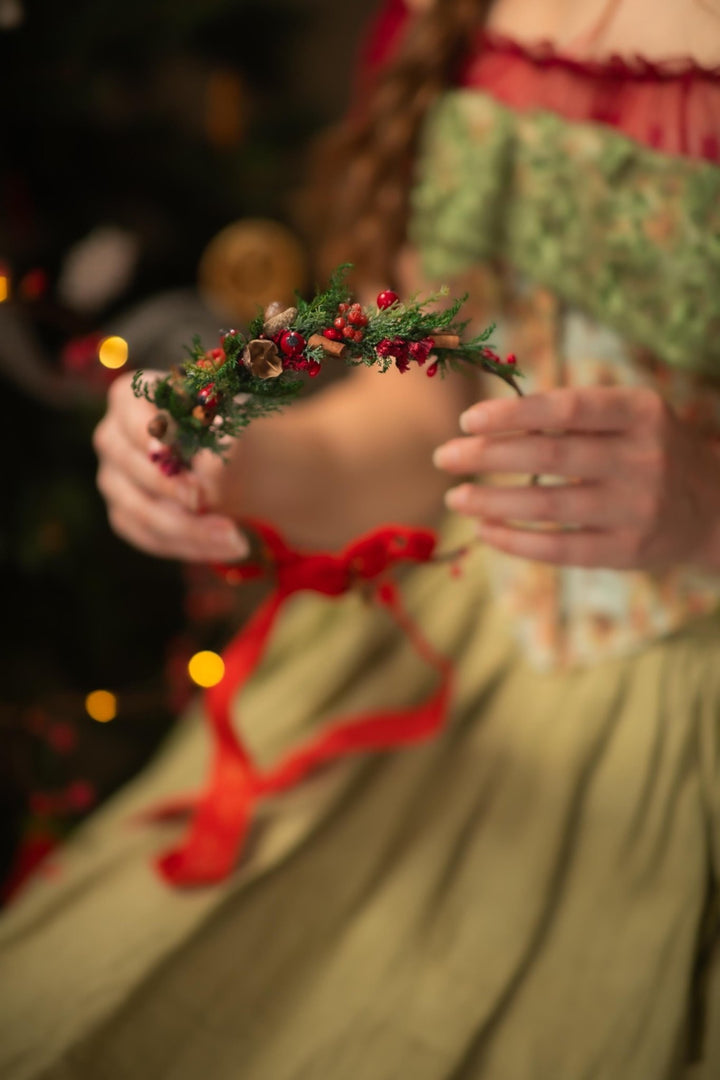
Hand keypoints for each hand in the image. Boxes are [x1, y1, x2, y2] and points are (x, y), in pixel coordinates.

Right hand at [93, 371, 248, 561]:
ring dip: (188, 528)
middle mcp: (113, 436)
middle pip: (130, 464)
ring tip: (235, 538)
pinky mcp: (124, 513)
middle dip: (170, 487)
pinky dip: (187, 544)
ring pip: (138, 510)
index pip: (129, 412)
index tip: (168, 453)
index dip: (148, 434)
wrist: (237, 462)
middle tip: (207, 500)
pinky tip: (224, 547)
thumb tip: (208, 472)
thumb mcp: (235, 421)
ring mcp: (113, 478)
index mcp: (132, 398)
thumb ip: (223, 435)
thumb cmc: (231, 428)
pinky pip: (148, 536)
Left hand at [433, 386, 719, 569]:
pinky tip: (484, 530)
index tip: (468, 420)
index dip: (512, 413)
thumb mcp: (628, 418)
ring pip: (549, 505)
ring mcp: (637, 509)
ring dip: (492, 500)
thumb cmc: (646, 451)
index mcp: (640, 413)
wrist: (712, 507)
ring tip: (456, 497)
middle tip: (444, 457)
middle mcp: (643, 458)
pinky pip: (559, 549)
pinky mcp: (627, 552)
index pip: (567, 407)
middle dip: (487, 455)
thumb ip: (572, 414)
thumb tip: (487, 420)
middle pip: (550, 454)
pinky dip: (515, 540)